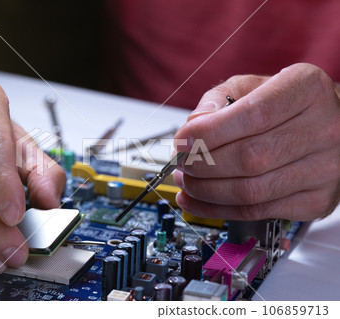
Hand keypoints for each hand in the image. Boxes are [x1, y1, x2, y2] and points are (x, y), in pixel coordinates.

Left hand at [173, 63, 339, 220]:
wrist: (327, 127)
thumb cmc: (285, 105)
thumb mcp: (252, 86)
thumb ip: (220, 99)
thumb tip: (194, 126)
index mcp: (306, 90)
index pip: (255, 115)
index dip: (210, 132)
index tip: (182, 141)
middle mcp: (323, 129)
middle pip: (250, 158)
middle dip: (202, 165)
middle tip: (181, 163)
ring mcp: (323, 170)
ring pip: (251, 191)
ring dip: (206, 190)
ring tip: (186, 181)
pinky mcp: (316, 201)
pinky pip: (257, 212)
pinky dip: (218, 209)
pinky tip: (198, 200)